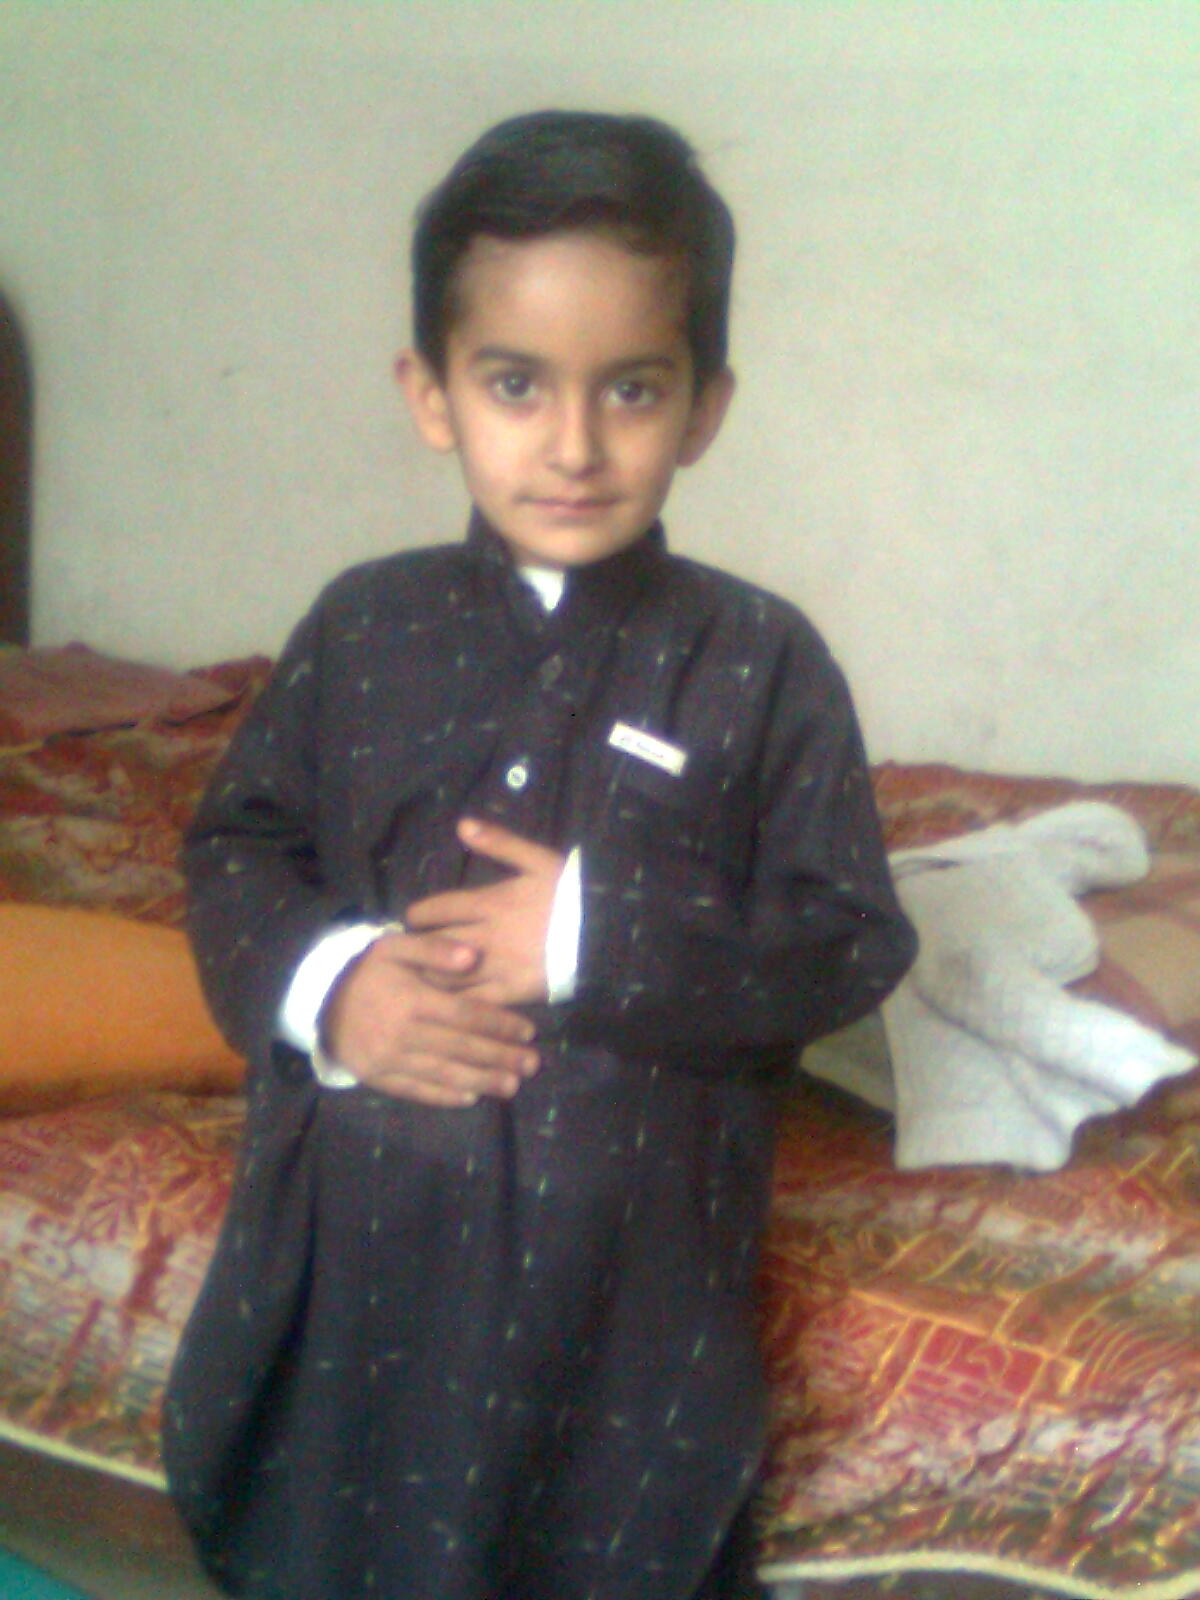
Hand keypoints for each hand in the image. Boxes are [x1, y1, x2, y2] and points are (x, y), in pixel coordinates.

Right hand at [320, 928, 538, 1106]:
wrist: (319, 1001)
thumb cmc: (366, 971)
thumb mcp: (394, 946)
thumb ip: (434, 948)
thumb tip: (473, 955)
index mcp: (412, 999)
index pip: (465, 1014)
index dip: (499, 1023)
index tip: (528, 1030)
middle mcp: (403, 1033)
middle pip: (461, 1048)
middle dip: (500, 1057)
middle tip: (532, 1064)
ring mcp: (389, 1059)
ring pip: (443, 1073)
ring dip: (481, 1081)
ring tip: (512, 1087)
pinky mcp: (378, 1077)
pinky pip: (415, 1091)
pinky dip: (444, 1097)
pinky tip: (470, 1098)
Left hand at [404, 818, 564, 1005]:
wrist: (606, 932)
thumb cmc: (573, 894)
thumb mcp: (539, 860)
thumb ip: (500, 843)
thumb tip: (462, 824)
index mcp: (490, 902)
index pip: (438, 908)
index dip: (419, 914)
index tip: (411, 919)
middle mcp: (486, 936)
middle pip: (435, 944)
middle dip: (416, 949)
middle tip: (405, 953)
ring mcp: (497, 967)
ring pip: (448, 977)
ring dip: (429, 977)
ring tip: (417, 980)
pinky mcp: (511, 993)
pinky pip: (474, 1002)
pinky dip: (455, 1004)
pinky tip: (444, 1008)